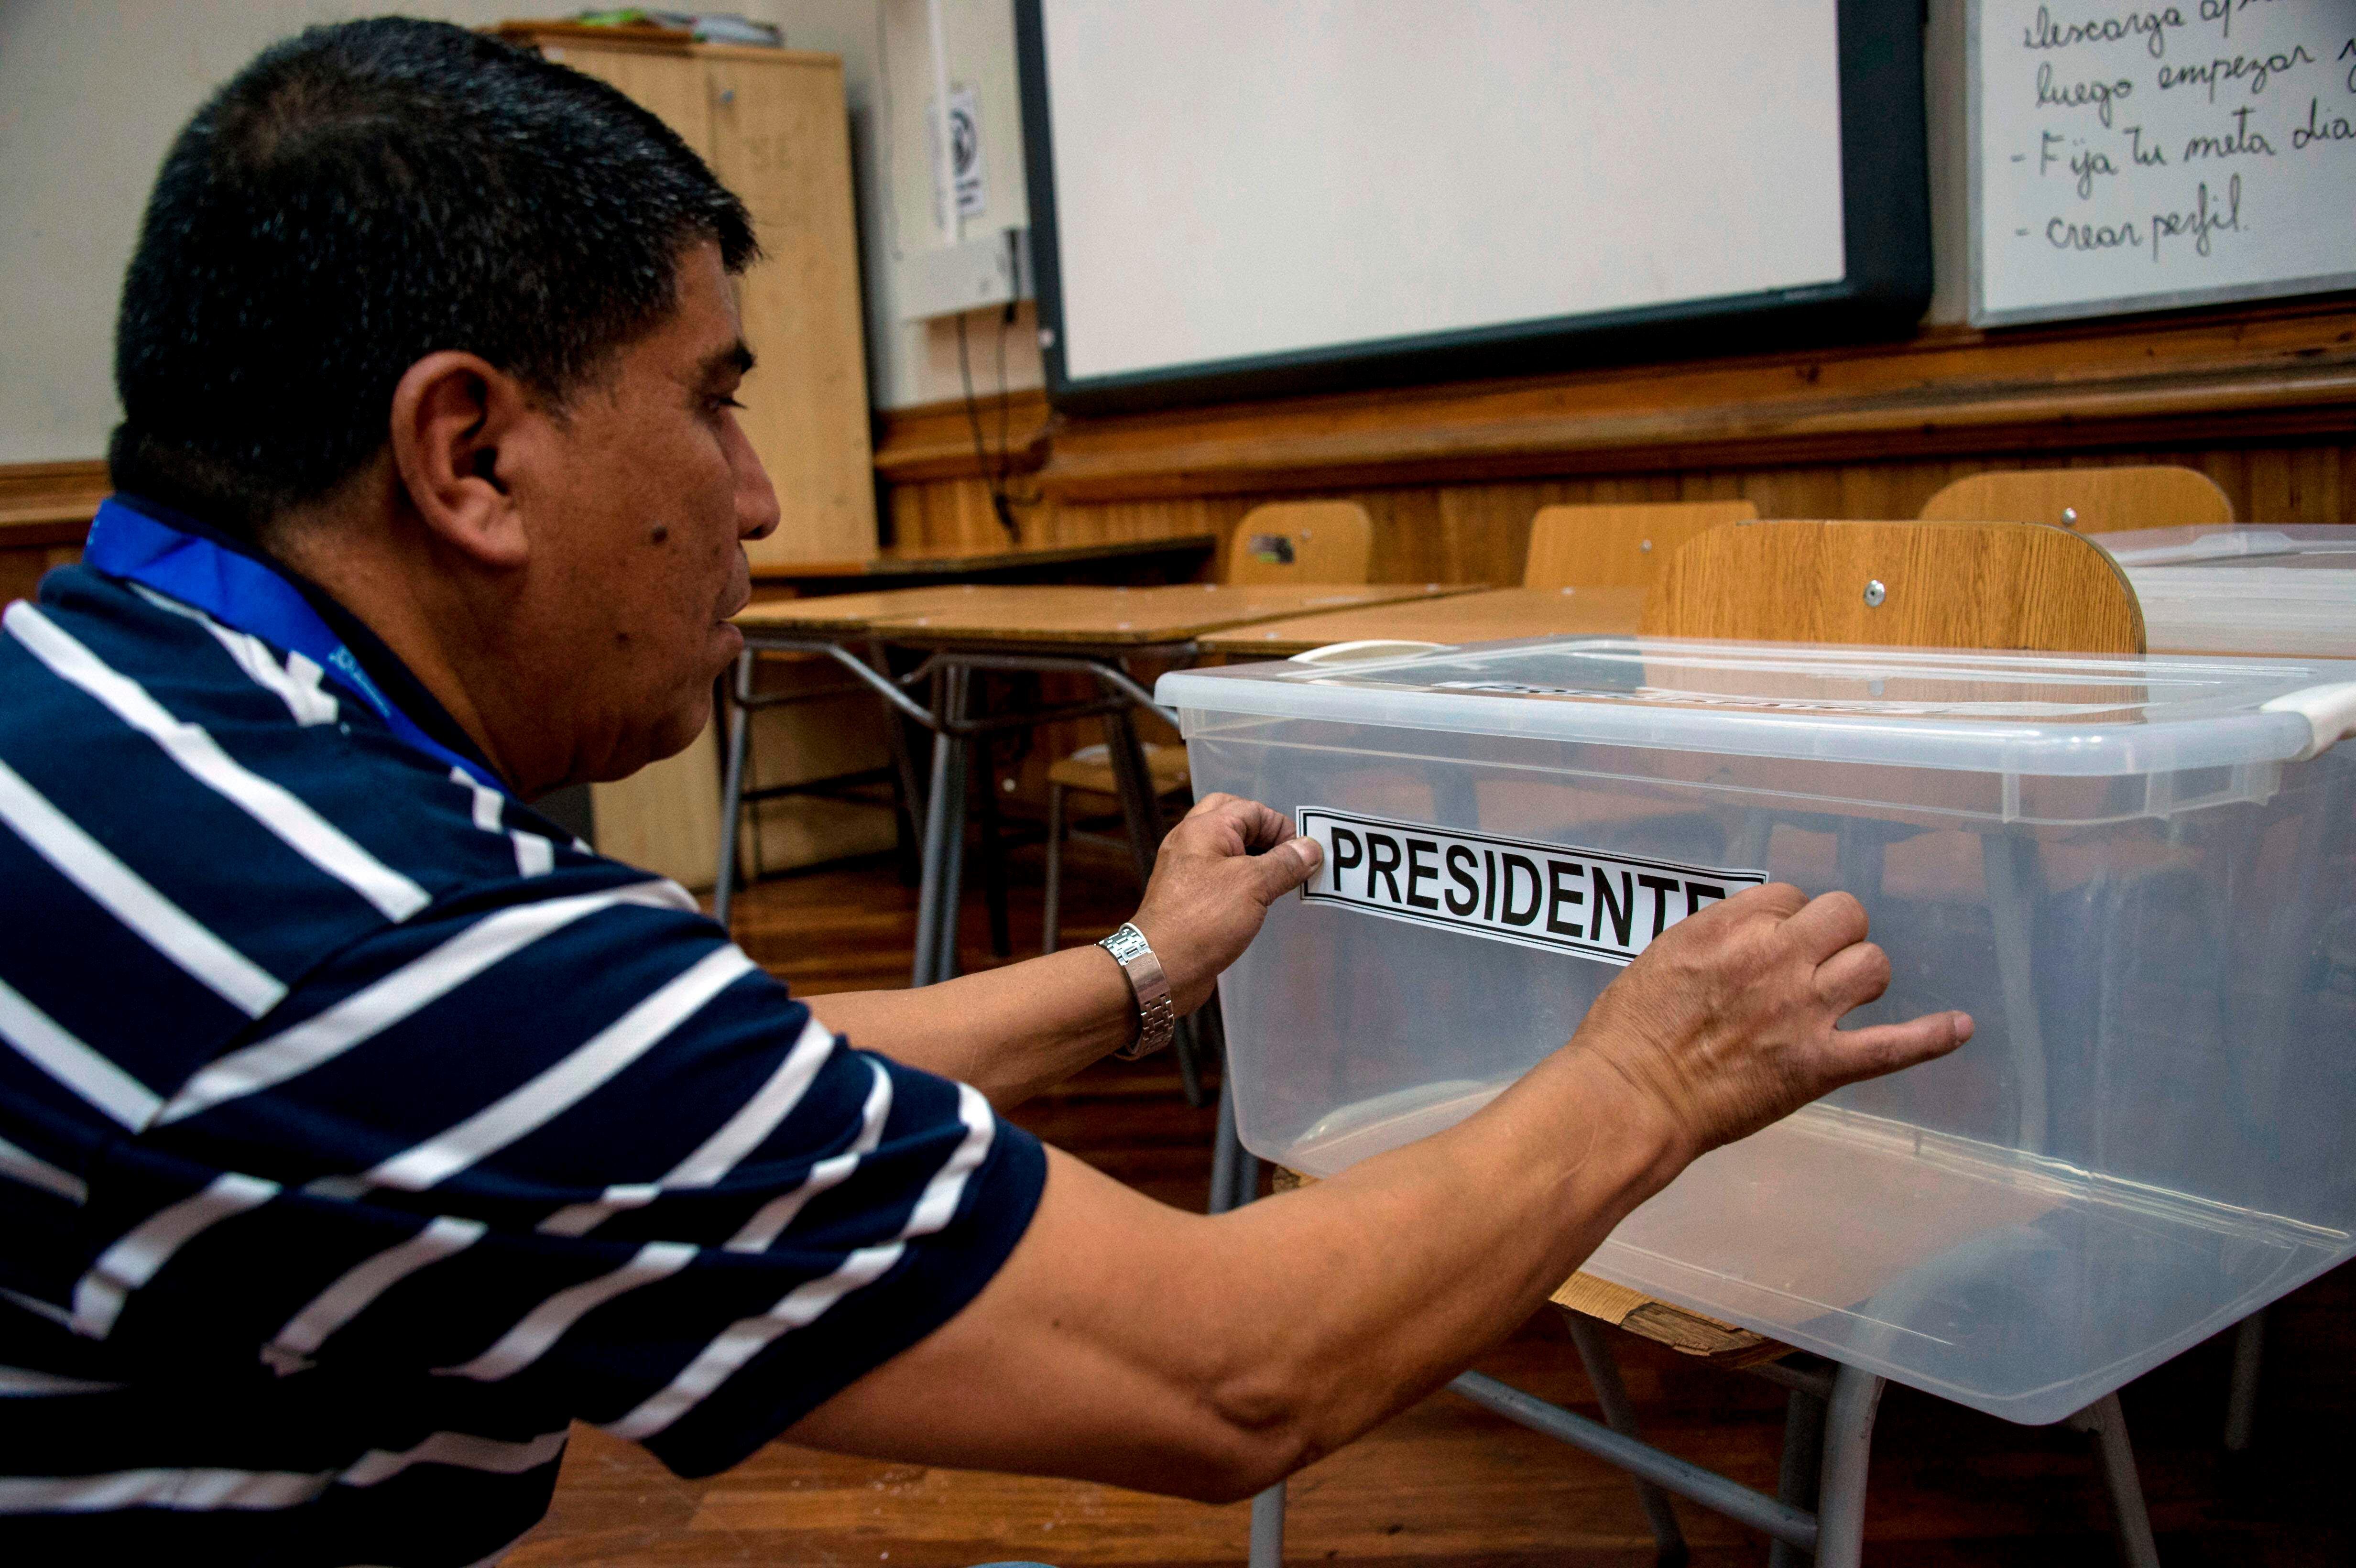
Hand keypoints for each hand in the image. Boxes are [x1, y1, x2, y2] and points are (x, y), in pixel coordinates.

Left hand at [1131, 794, 1322, 1013]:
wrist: (1159, 967)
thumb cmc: (1203, 921)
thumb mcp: (1253, 886)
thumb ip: (1284, 863)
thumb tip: (1310, 848)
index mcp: (1203, 829)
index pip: (1251, 809)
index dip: (1281, 827)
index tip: (1303, 855)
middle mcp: (1190, 843)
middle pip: (1233, 821)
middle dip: (1263, 834)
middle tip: (1287, 857)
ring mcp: (1185, 871)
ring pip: (1225, 850)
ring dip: (1253, 859)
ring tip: (1278, 880)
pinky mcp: (1187, 898)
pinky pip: (1218, 878)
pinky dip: (1240, 882)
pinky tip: (1257, 902)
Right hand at [1571, 883, 1970, 1162]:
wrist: (1631, 1097)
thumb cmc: (1630, 1029)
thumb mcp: (1665, 954)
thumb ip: (1718, 936)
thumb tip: (1755, 934)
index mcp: (1733, 926)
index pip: (1790, 897)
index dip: (1786, 921)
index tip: (1771, 946)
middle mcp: (1777, 957)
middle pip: (1844, 916)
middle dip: (1832, 936)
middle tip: (1809, 966)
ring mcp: (1805, 1011)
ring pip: (1872, 966)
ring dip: (1858, 977)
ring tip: (1838, 999)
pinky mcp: (1821, 1065)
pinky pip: (1895, 1045)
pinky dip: (1933, 1036)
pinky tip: (1961, 1027)